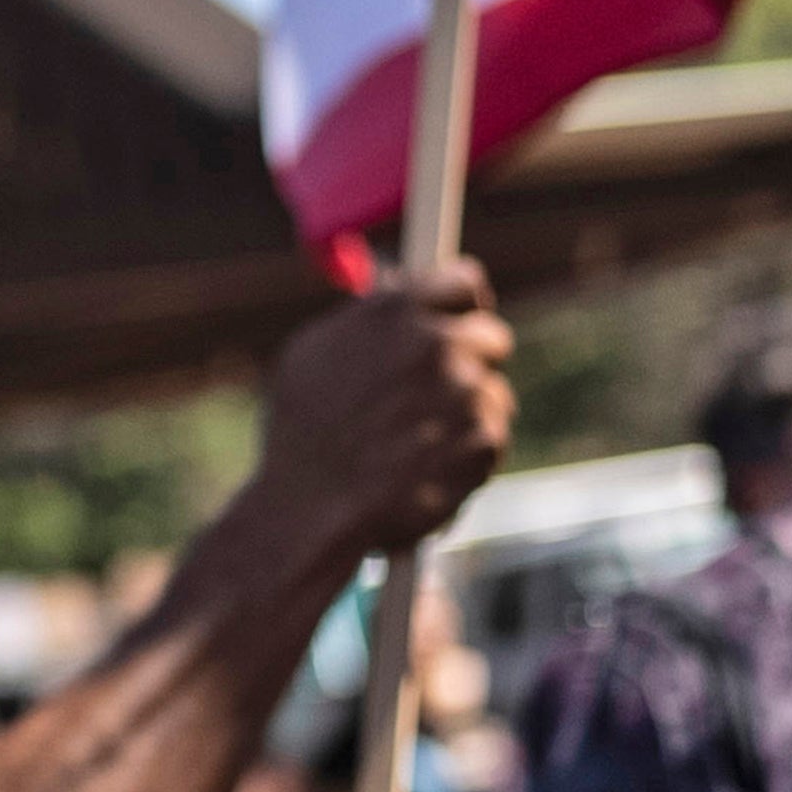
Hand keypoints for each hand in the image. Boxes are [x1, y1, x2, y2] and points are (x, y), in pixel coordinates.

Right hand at [257, 260, 514, 559]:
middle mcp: (436, 343)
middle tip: (439, 391)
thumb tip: (399, 299)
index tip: (460, 318)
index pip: (462, 282)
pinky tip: (425, 469)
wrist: (311, 510)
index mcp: (393, 314)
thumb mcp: (311, 356)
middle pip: (491, 336)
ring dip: (465, 414)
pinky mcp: (485, 439)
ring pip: (492, 393)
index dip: (461, 303)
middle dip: (472, 359)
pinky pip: (491, 437)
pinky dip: (466, 454)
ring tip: (414, 444)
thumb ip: (367, 321)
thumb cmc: (299, 435)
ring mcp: (466, 392)